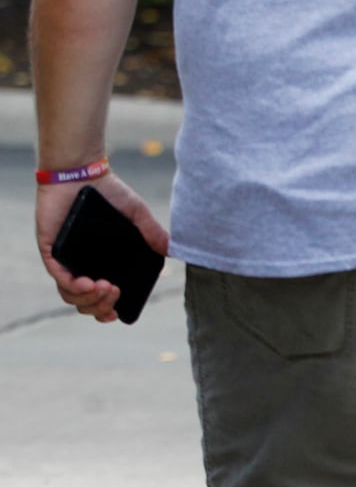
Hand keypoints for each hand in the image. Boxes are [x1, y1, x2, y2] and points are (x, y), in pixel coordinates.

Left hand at [36, 172, 169, 322]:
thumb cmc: (108, 192)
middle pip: (84, 304)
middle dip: (101, 307)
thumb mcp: (137, 216)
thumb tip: (173, 252)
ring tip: (107, 287)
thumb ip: (154, 234)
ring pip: (70, 296)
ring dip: (89, 300)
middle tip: (116, 292)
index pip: (99, 298)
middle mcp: (80, 266)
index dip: (107, 311)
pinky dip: (74, 286)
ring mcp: (64, 260)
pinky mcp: (51, 250)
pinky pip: (59, 276)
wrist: (82, 172)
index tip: (118, 314)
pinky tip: (89, 283)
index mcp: (100, 264)